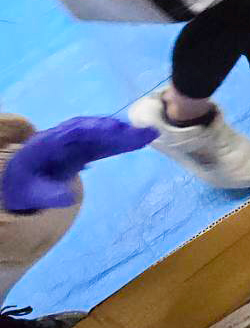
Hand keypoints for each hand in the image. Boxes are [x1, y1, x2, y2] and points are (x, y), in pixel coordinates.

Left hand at [2, 118, 154, 212]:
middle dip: (119, 131)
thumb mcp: (31, 194)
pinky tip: (137, 141)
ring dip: (124, 134)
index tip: (117, 130)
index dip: (96, 130)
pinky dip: (120, 142)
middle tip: (146, 132)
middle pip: (94, 130)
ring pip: (102, 135)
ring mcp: (75, 142)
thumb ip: (49, 195)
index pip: (73, 133)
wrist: (21, 180)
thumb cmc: (25, 187)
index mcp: (47, 144)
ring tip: (148, 135)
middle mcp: (63, 137)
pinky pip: (104, 143)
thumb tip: (69, 197)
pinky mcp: (84, 149)